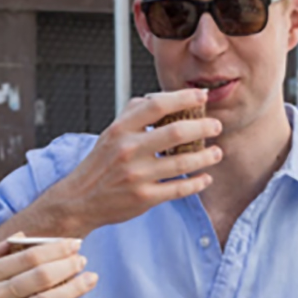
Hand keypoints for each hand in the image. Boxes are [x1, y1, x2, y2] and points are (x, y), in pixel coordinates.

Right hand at [31, 91, 223, 236]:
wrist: (79, 200)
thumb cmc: (99, 164)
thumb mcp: (110, 133)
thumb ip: (133, 113)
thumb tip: (159, 97)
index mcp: (120, 130)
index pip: (157, 106)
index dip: (183, 98)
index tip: (202, 96)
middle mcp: (128, 150)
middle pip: (175, 132)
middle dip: (203, 127)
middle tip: (216, 126)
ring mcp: (137, 175)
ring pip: (182, 163)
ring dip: (206, 157)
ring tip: (217, 152)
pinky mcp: (145, 198)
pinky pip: (179, 189)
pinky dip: (197, 183)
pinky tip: (206, 178)